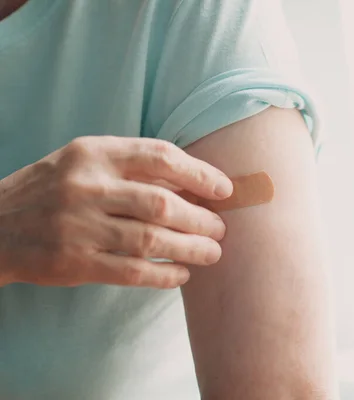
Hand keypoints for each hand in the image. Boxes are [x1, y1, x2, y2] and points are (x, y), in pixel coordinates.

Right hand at [0, 136, 232, 288]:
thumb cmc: (53, 189)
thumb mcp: (86, 162)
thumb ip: (133, 168)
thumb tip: (194, 184)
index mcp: (94, 154)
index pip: (160, 157)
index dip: (199, 173)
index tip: (224, 189)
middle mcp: (87, 186)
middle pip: (161, 203)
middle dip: (200, 218)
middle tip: (221, 229)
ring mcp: (78, 226)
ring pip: (151, 239)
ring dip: (190, 249)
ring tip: (212, 253)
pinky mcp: (74, 262)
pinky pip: (131, 271)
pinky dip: (164, 275)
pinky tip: (181, 275)